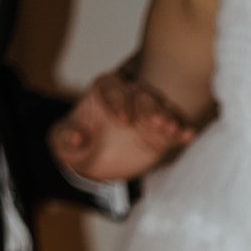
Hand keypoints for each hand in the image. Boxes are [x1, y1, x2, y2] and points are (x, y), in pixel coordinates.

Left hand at [48, 71, 195, 182]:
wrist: (96, 162)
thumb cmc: (78, 145)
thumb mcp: (62, 142)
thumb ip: (64, 137)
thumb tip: (77, 136)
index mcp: (104, 92)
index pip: (112, 89)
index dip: (119, 101)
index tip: (124, 120)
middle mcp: (129, 98)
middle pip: (142, 94)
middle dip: (150, 106)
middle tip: (156, 121)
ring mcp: (147, 115)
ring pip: (161, 109)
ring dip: (168, 118)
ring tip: (172, 129)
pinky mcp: (161, 133)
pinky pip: (173, 129)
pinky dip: (181, 131)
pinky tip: (188, 135)